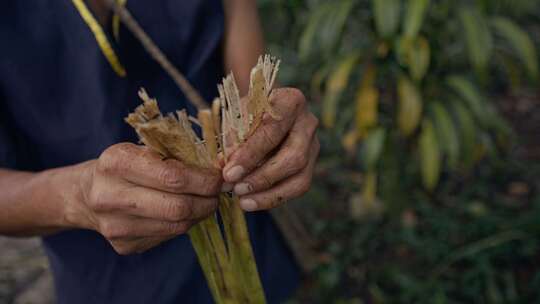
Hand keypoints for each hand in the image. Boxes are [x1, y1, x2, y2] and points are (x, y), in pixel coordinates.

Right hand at [74, 143, 221, 254]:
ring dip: (199, 213)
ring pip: (176, 225)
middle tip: (218, 192)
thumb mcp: (143, 148)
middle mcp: (110, 196)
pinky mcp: (123, 245)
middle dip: (207, 200)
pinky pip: (167, 236)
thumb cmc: (125, 165)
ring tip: (205, 201)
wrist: (84, 194)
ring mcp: (115, 226)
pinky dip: (183, 224)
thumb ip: (178, 156)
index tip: (220, 177)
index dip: (205, 179)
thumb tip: (221, 170)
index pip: (173, 177)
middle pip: (177, 207)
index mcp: (116, 162)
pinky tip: (183, 212)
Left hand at [222, 88, 319, 210]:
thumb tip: (224, 164)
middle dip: (262, 176)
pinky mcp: (311, 164)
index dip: (250, 154)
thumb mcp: (237, 116)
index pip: (273, 130)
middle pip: (293, 156)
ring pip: (300, 177)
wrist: (263, 111)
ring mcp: (314, 145)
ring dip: (269, 193)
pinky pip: (298, 187)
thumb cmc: (247, 111)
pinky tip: (251, 202)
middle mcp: (308, 123)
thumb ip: (232, 137)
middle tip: (235, 188)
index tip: (228, 172)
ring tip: (242, 200)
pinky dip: (273, 198)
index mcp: (291, 101)